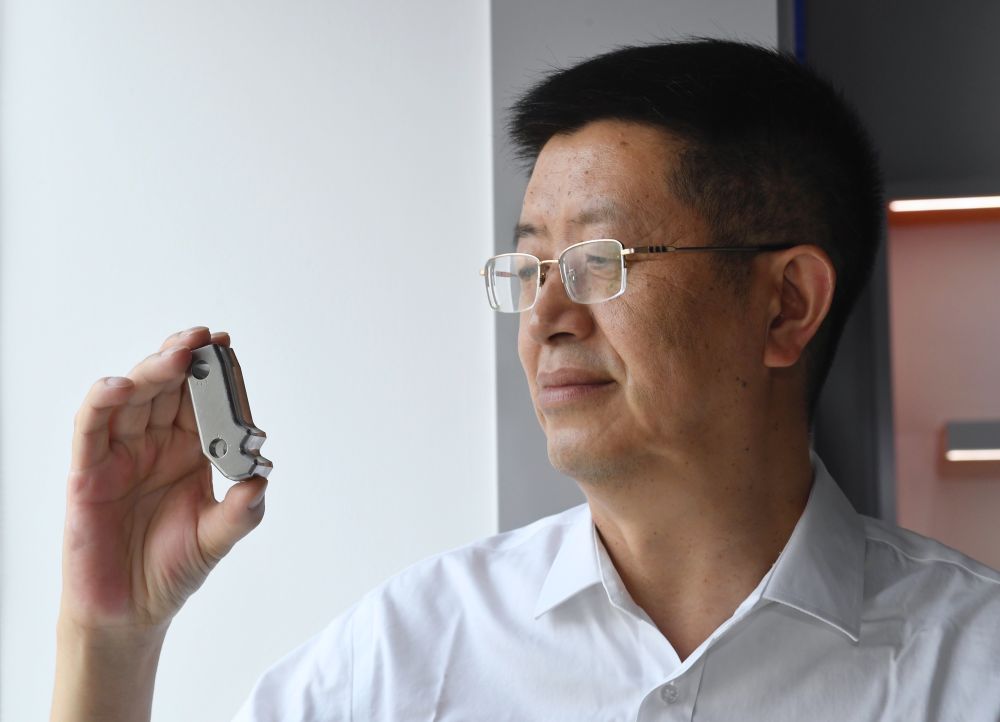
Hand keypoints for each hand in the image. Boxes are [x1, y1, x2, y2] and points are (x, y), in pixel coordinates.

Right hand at [59, 327, 267, 634]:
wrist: (129, 613)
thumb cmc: (171, 570)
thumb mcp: (216, 540)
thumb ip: (240, 512)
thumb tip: (262, 478)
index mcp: (190, 452)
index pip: (203, 401)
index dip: (215, 374)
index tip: (228, 347)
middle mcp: (156, 445)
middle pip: (168, 387)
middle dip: (187, 358)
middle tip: (206, 339)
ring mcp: (121, 455)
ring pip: (133, 397)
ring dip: (153, 370)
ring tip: (179, 354)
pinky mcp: (88, 472)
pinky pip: (92, 427)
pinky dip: (104, 401)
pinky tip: (122, 385)